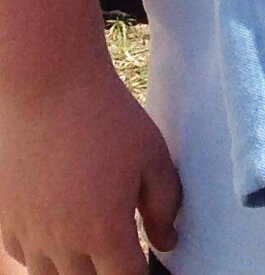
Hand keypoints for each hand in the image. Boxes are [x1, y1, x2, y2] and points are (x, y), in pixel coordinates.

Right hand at [0, 58, 180, 274]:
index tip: (146, 261)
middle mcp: (62, 242)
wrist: (50, 91)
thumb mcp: (154, 158)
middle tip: (120, 253)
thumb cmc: (110, 120)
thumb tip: (167, 243)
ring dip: (73, 270)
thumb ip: (164, 206)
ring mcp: (28, 232)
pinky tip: (59, 237)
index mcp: (104, 231)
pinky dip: (41, 256)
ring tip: (91, 251)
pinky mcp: (7, 218)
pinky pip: (22, 256)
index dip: (139, 273)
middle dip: (107, 273)